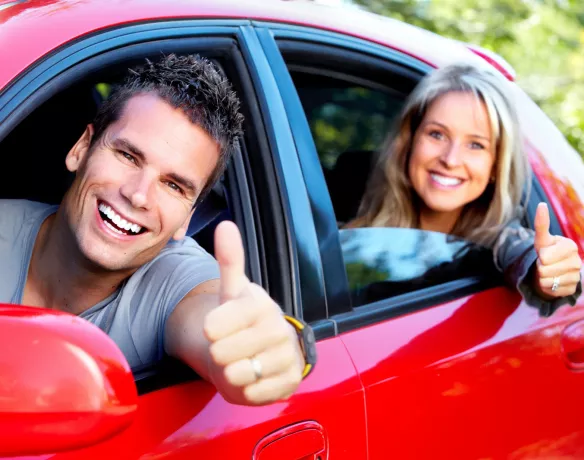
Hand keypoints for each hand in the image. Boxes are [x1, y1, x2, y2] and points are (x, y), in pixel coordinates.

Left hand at [203, 221, 304, 404]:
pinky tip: (254, 376)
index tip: (217, 327)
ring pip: (239, 375)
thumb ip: (229, 260)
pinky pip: (255, 394)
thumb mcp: (232, 291)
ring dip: (233, 372)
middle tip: (230, 346)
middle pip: (223, 353)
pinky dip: (247, 390)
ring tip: (242, 360)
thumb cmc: (243, 319)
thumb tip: (226, 226)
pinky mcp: (291, 381)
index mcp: (260, 304)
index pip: (214, 326)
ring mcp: (287, 356)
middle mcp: (277, 328)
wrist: (265, 348)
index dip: (211, 330)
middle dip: (220, 353)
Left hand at [533, 203, 580, 297]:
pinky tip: (553, 281)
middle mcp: (577, 261)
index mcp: (570, 246)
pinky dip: (547, 287)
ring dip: (542, 278)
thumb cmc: (546, 252)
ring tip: (548, 272)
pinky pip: (552, 291)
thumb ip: (541, 224)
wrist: (550, 269)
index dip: (540, 257)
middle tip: (545, 264)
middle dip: (540, 268)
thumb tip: (542, 204)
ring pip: (547, 281)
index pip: (545, 257)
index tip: (545, 254)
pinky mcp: (572, 290)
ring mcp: (577, 277)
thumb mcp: (541, 239)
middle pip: (544, 270)